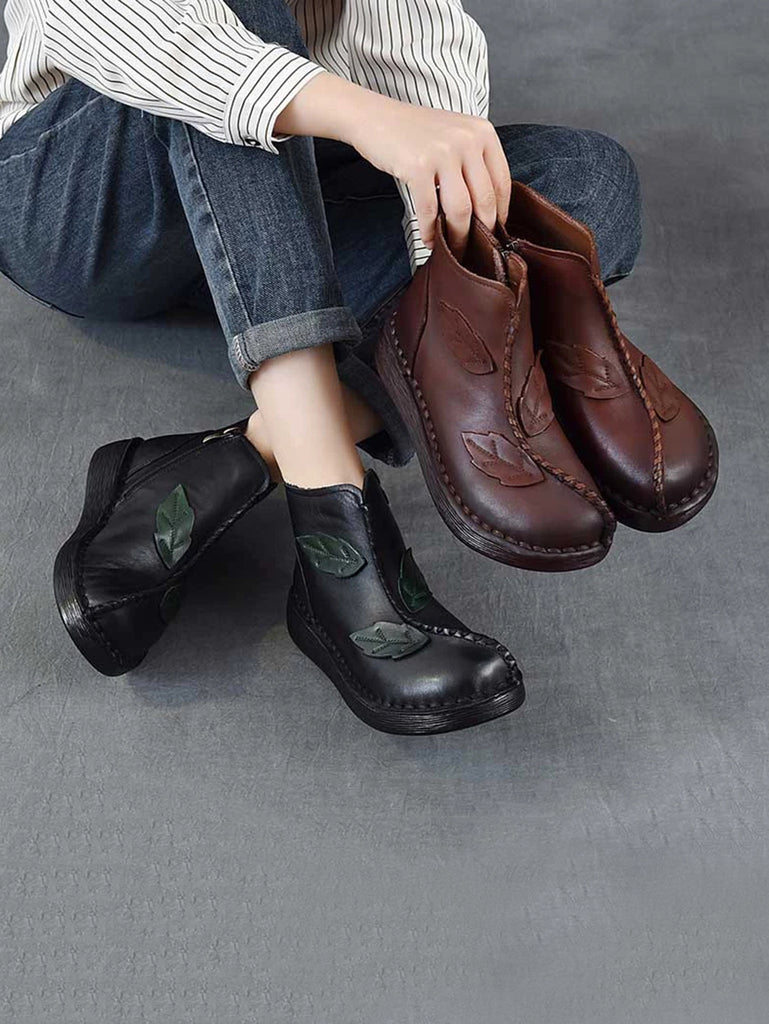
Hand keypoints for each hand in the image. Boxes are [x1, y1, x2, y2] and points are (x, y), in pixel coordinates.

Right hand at [346, 92, 510, 257]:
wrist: (376, 118)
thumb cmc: (416, 133)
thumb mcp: (456, 137)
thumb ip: (475, 163)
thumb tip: (488, 210)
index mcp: (482, 132)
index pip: (502, 182)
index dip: (500, 214)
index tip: (493, 232)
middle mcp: (467, 140)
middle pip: (484, 200)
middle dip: (481, 233)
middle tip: (476, 250)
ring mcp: (442, 152)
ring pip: (461, 210)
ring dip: (457, 237)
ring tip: (452, 249)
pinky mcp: (417, 167)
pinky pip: (429, 210)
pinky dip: (430, 231)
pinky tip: (429, 240)